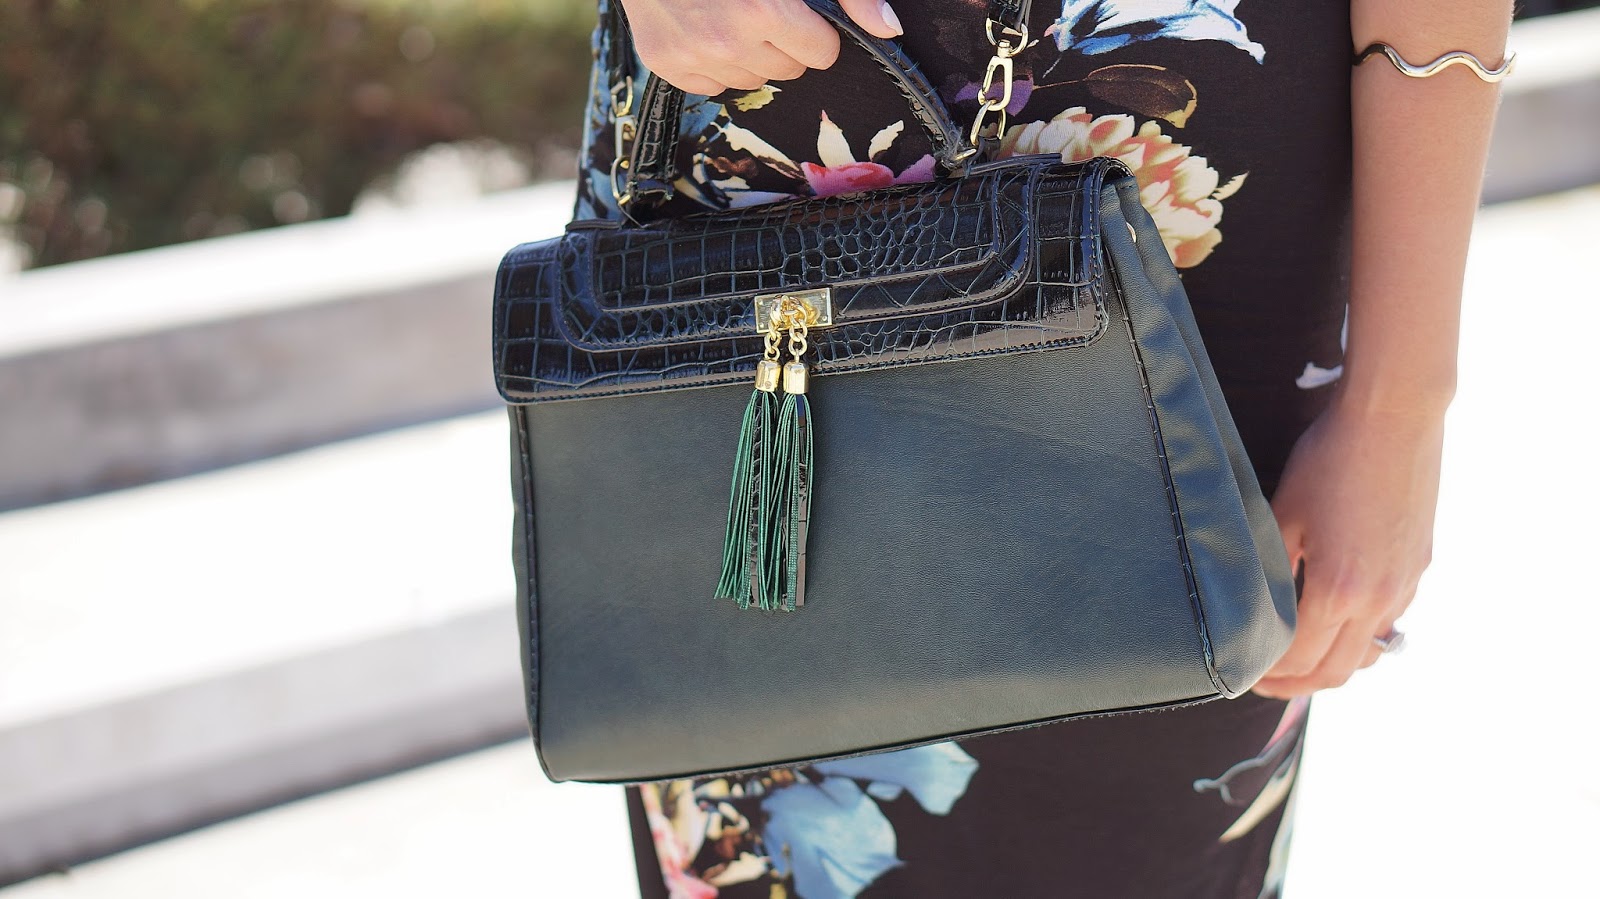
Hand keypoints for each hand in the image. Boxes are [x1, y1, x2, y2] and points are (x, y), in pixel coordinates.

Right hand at [617, 0, 903, 94]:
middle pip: (788, 70)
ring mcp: (691, 55)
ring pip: (752, 81)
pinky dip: (713, 61)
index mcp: (764, 9)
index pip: (821, 53)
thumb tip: (887, 28)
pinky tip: (703, 24)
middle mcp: (726, 39)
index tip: (795, 8)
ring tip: (729, 12)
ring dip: (749, 53)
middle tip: (759, 5)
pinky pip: (712, 85)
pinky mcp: (664, 62)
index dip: (814, 29)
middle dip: (783, 41)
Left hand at [1251, 391, 1446, 697]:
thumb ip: (1272, 571)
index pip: (1301, 659)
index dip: (1269, 675)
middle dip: (1298, 684)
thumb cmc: (1329, 461)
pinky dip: (1360, 633)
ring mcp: (1406, 584)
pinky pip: (1389, 618)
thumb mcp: (1284, 515)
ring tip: (1300, 656)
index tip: (1245, 674)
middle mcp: (1379, 598)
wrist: (1394, 419)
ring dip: (1333, 663)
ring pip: (1369, 650)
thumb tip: (1256, 611)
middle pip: (1338, 671)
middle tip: (1265, 682)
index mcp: (1339, 590)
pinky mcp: (1419, 566)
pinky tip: (1336, 615)